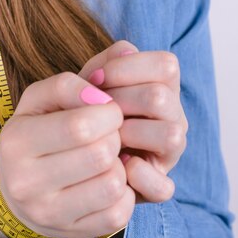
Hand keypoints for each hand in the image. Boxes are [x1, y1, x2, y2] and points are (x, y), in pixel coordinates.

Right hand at [0, 72, 134, 237]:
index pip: (81, 125)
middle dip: (115, 139)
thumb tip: (103, 98)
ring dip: (119, 166)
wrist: (12, 193)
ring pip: (113, 185)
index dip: (108, 114)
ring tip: (106, 160)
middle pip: (100, 155)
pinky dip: (124, 193)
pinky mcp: (73, 233)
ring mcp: (49, 213)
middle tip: (108, 136)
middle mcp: (27, 182)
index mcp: (18, 142)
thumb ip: (66, 86)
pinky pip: (119, 212)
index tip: (107, 112)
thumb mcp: (36, 102)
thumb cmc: (32, 136)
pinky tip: (107, 181)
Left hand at [79, 41, 187, 203]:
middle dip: (118, 101)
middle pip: (160, 97)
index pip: (166, 65)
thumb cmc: (80, 116)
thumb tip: (125, 50)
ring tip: (103, 139)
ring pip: (171, 135)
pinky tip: (116, 167)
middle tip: (92, 112)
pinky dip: (137, 176)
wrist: (64, 159)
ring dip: (129, 134)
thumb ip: (104, 62)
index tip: (93, 79)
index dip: (126, 68)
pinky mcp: (159, 187)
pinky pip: (163, 186)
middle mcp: (173, 118)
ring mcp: (169, 154)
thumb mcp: (86, 85)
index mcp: (162, 88)